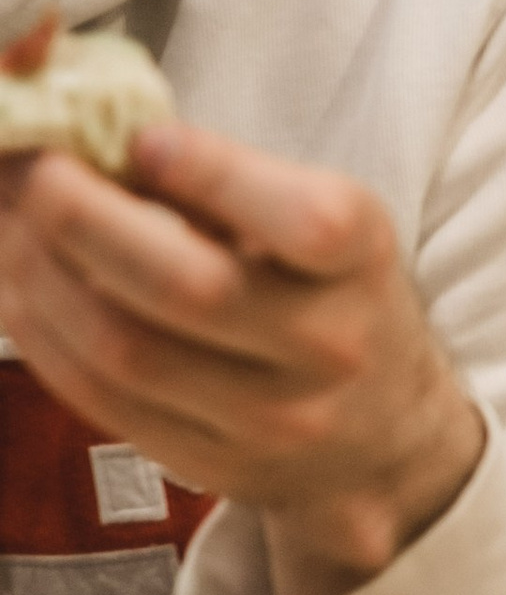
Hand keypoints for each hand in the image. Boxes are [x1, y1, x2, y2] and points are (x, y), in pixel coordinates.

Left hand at [0, 119, 485, 594]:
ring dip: (42, 279)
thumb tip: (90, 129)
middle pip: (186, 287)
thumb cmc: (329, 294)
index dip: (213, 173)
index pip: (304, 222)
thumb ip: (222, 179)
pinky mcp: (213, 464)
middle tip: (30, 172)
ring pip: (127, 349)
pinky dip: (45, 338)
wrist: (381, 434)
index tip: (140, 136)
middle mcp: (328, 345)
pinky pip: (105, 400)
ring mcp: (272, 419)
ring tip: (9, 226)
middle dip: (83, 219)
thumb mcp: (316, 219)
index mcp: (362, 261)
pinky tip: (20, 290)